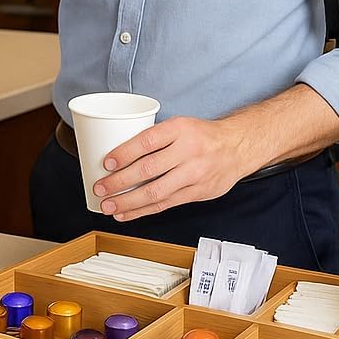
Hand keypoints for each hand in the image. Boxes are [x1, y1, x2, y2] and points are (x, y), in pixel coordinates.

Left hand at [92, 116, 253, 220]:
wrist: (238, 147)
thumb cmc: (202, 135)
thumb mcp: (180, 125)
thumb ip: (155, 138)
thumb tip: (119, 152)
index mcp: (180, 129)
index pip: (147, 141)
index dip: (124, 153)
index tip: (107, 163)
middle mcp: (188, 151)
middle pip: (148, 169)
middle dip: (120, 182)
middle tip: (101, 187)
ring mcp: (194, 174)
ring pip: (156, 192)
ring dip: (128, 202)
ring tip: (109, 206)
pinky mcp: (197, 192)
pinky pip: (166, 204)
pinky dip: (143, 211)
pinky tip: (127, 213)